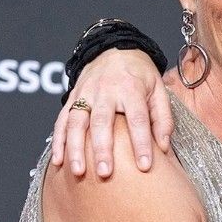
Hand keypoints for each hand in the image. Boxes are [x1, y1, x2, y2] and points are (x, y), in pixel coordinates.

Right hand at [51, 49, 172, 176]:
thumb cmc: (140, 75)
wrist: (114, 48)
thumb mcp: (158, 89)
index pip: (137, 119)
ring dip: (75, 148)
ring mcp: (85, 93)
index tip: (144, 166)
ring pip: (76, 122)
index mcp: (131, 88)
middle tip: (105, 173)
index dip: (141, 143)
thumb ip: (162, 118)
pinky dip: (58, 141)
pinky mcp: (71, 97)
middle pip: (102, 121)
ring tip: (78, 172)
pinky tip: (58, 161)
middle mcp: (105, 90)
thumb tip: (163, 146)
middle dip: (102, 149)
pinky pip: (62, 120)